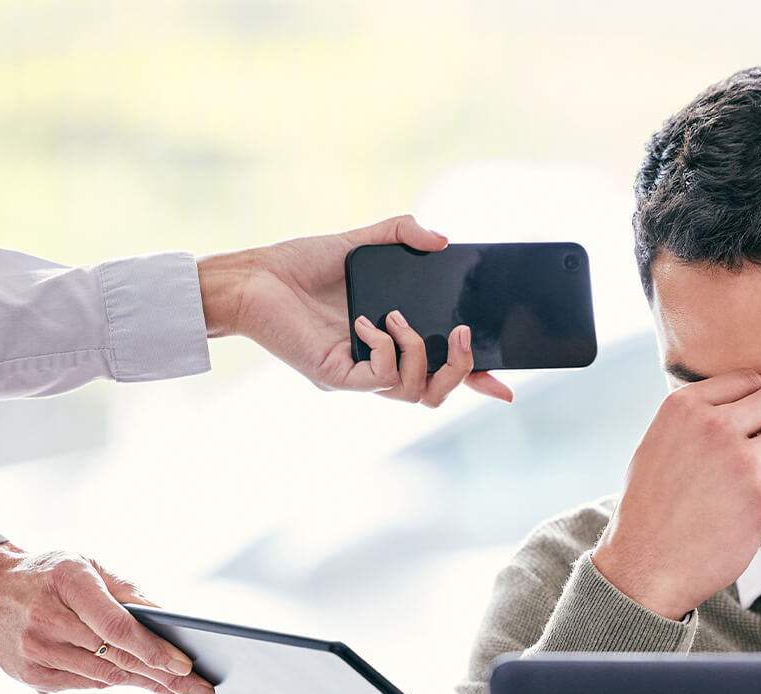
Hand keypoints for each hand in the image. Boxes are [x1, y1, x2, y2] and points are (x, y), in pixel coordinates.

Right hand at [0, 543, 216, 693]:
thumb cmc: (51, 574)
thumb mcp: (90, 565)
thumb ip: (129, 591)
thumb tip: (170, 621)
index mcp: (67, 583)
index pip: (115, 626)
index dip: (153, 649)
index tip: (186, 665)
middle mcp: (46, 620)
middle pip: (115, 658)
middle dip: (165, 678)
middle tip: (203, 692)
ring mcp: (34, 652)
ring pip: (104, 677)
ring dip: (148, 685)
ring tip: (184, 692)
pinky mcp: (30, 675)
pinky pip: (86, 683)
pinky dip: (116, 681)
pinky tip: (144, 682)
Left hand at [196, 215, 513, 405]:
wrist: (253, 277)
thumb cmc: (299, 265)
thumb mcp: (361, 241)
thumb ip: (402, 234)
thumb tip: (441, 239)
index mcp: (391, 340)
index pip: (443, 369)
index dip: (478, 380)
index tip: (507, 386)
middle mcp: (379, 364)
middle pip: (439, 393)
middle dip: (463, 369)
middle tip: (460, 334)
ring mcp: (360, 375)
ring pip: (418, 393)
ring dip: (420, 353)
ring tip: (398, 317)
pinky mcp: (340, 376)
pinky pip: (384, 379)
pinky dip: (388, 348)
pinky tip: (368, 322)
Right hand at [592, 372, 760, 619]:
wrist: (644, 567)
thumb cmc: (652, 509)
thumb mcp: (658, 444)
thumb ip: (697, 419)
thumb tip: (747, 401)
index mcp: (684, 407)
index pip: (748, 380)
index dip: (760, 403)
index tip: (757, 425)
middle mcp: (713, 427)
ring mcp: (741, 462)